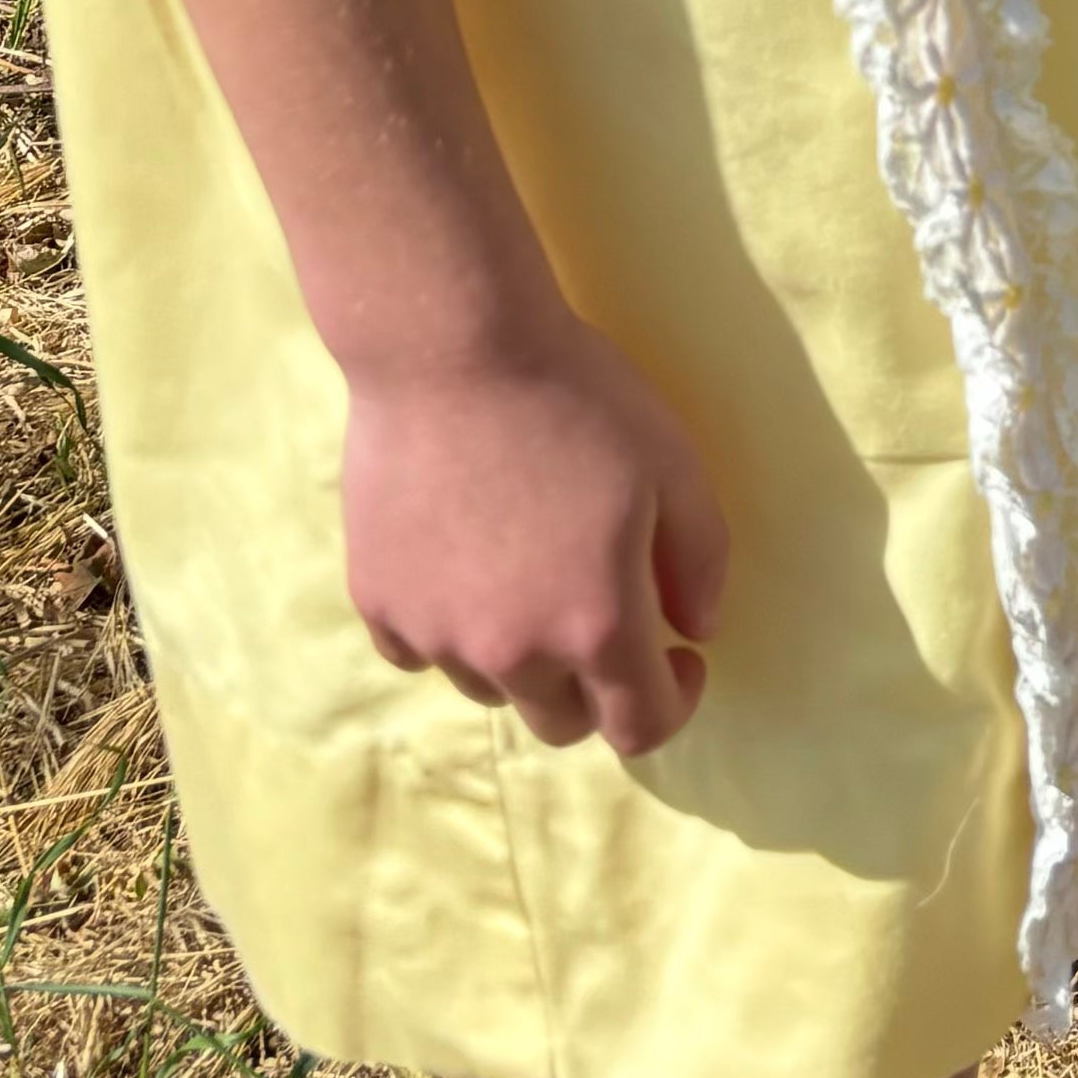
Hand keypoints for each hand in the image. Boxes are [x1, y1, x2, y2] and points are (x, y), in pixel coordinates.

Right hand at [339, 317, 729, 755]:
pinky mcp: (377, 603)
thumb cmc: (577, 399)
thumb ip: (700, 562)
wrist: (451, 348)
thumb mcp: (674, 467)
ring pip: (490, 689)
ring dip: (520, 657)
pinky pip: (420, 651)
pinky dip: (450, 627)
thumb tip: (695, 628)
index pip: (640, 729)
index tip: (679, 655)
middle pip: (560, 724)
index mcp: (596, 626)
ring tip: (529, 572)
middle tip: (604, 613)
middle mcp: (511, 653)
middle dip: (597, 686)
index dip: (673, 702)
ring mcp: (435, 634)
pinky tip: (464, 563)